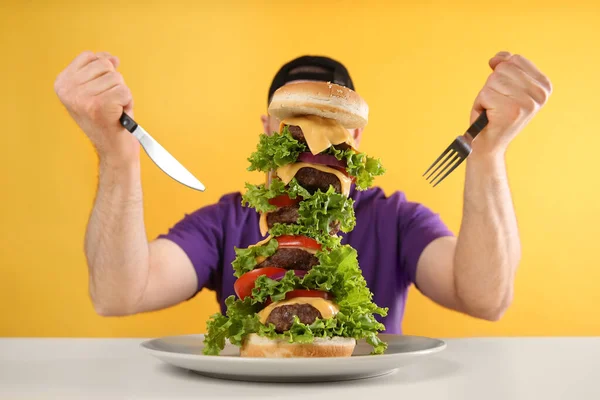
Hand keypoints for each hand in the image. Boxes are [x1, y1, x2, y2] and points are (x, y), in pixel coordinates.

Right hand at [54, 51, 138, 165]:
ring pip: (117, 78)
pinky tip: (119, 114)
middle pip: (105, 65)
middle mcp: (68, 90)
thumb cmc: (108, 119)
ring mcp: (82, 99)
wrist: (114, 149)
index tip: (102, 89)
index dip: (104, 70)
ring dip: (121, 94)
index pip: (89, 57)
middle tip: (109, 104)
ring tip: (114, 110)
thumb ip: (99, 69)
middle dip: (114, 84)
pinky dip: (128, 102)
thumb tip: (112, 58)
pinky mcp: (100, 106)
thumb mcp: (96, 89)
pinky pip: (125, 91)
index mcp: (62, 83)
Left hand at [470, 51, 552, 155]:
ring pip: (493, 80)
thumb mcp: (504, 86)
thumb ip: (506, 66)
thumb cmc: (494, 114)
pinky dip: (480, 103)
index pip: (515, 60)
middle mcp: (540, 94)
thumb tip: (497, 58)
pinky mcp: (510, 111)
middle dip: (493, 85)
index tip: (504, 92)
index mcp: (544, 86)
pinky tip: (488, 115)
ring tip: (492, 109)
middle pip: (503, 69)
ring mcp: (527, 103)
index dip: (501, 72)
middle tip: (497, 103)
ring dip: (486, 95)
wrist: (489, 144)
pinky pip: (485, 93)